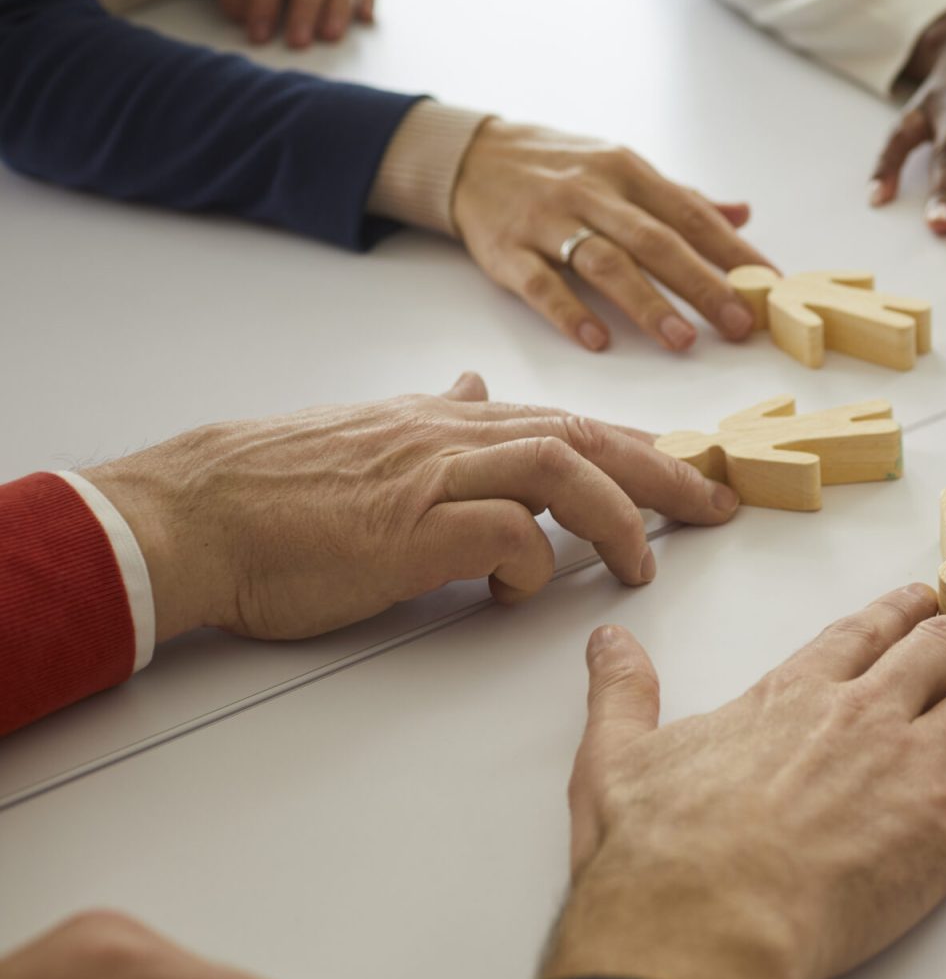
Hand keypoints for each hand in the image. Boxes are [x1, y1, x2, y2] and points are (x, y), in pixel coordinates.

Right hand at [82, 373, 738, 644]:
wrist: (195, 511)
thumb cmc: (274, 488)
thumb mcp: (370, 432)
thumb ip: (435, 416)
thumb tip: (475, 386)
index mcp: (447, 419)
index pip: (567, 420)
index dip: (638, 443)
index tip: (689, 470)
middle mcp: (451, 435)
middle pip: (586, 435)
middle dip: (664, 470)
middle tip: (716, 507)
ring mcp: (432, 475)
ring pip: (561, 466)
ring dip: (616, 514)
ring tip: (642, 564)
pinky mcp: (409, 526)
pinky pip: (504, 534)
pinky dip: (529, 563)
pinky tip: (515, 593)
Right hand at [450, 120, 769, 352]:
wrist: (470, 155)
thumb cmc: (560, 168)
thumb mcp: (621, 168)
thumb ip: (680, 197)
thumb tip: (743, 214)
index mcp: (628, 173)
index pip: (690, 214)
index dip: (733, 251)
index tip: (771, 286)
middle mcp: (592, 193)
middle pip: (655, 241)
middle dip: (702, 284)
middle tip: (740, 324)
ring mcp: (547, 222)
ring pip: (604, 263)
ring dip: (646, 304)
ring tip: (683, 341)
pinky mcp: (507, 251)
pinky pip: (541, 284)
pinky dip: (569, 312)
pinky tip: (598, 341)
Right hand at [544, 588, 945, 978]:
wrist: (706, 919)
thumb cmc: (661, 853)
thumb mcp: (618, 757)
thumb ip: (624, 694)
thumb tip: (609, 646)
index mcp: (792, 694)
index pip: (861, 636)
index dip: (900, 612)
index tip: (926, 597)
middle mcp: (863, 713)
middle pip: (943, 651)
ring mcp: (913, 762)